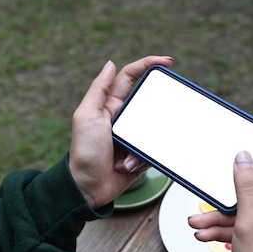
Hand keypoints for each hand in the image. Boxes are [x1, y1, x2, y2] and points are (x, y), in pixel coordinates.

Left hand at [69, 56, 173, 208]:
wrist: (88, 188)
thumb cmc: (84, 153)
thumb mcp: (86, 116)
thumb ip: (98, 89)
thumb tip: (109, 63)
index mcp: (110, 104)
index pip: (131, 76)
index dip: (148, 65)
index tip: (168, 62)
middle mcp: (123, 117)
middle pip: (149, 102)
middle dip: (157, 109)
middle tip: (163, 114)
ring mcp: (133, 136)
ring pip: (155, 129)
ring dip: (144, 143)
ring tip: (126, 156)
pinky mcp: (140, 154)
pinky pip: (153, 150)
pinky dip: (142, 158)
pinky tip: (127, 166)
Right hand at [188, 128, 252, 251]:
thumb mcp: (249, 225)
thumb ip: (245, 189)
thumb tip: (245, 158)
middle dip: (230, 201)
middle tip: (208, 198)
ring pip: (245, 213)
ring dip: (219, 218)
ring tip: (195, 222)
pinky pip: (240, 227)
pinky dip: (222, 230)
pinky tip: (202, 234)